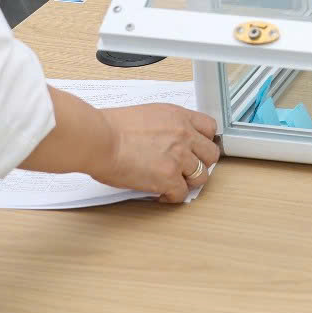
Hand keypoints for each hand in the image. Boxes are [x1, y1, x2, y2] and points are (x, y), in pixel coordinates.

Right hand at [95, 103, 222, 203]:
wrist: (100, 139)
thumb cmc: (111, 127)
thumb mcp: (147, 115)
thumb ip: (164, 127)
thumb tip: (166, 141)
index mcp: (178, 116)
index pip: (209, 128)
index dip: (204, 142)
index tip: (197, 149)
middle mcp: (184, 134)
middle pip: (211, 154)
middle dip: (201, 163)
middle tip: (187, 169)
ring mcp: (179, 157)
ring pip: (201, 176)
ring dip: (187, 181)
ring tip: (173, 183)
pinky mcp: (169, 178)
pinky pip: (182, 194)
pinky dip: (171, 197)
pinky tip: (160, 193)